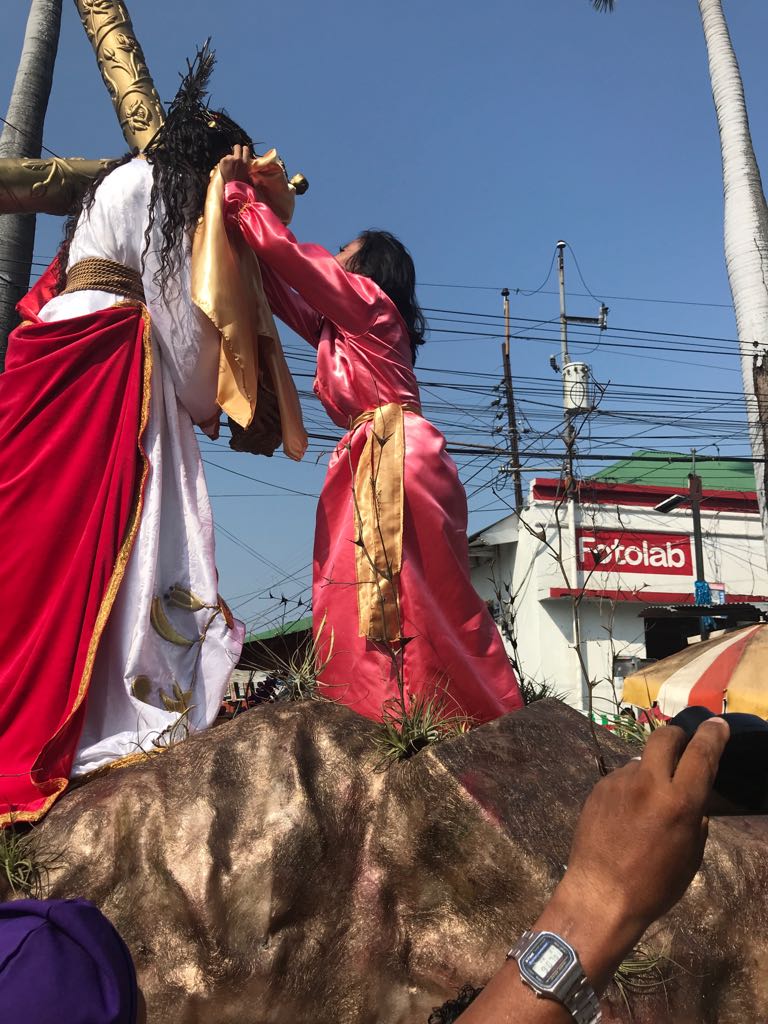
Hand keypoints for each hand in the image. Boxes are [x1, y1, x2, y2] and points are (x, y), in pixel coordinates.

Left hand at [218, 144, 251, 183]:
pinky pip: (224, 159)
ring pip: (229, 155)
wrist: (233, 189)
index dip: (244, 150)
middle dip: (236, 149)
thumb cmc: (242, 184)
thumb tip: (245, 159)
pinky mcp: (223, 161)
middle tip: (235, 154)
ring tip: (230, 169)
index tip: (242, 151)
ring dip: (229, 160)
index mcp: (246, 161)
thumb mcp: (249, 173)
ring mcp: (230, 159)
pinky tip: (226, 170)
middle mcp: (238, 159)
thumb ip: (246, 164)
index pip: (245, 148)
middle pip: (237, 147)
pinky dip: (224, 163)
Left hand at [560, 718, 729, 940]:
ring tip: (649, 804)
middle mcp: (648, 783)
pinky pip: (622, 777)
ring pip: (641, 760)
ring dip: (651, 771)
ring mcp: (619, 782)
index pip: (701, 754)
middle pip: (664, 737)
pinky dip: (632, 787)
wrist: (600, 894)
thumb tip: (694, 798)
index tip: (717, 724)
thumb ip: (695, 818)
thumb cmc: (654, 885)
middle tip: (683, 749)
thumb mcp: (690, 856)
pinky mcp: (598, 787)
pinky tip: (627, 814)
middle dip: (678, 737)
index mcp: (678, 802)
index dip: (712, 735)